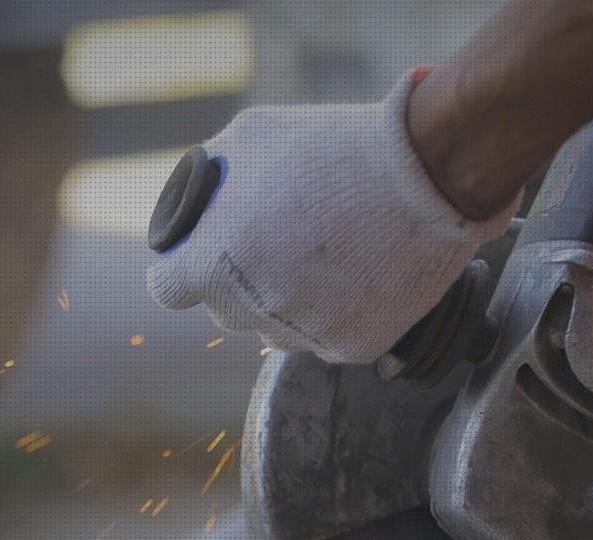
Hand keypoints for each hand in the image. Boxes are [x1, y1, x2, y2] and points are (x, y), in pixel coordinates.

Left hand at [146, 72, 516, 363]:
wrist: (424, 174)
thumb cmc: (332, 150)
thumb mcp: (252, 138)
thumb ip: (212, 176)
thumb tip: (199, 196)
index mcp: (213, 262)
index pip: (168, 289)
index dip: (183, 268)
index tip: (199, 256)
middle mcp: (251, 309)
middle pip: (226, 309)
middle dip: (240, 280)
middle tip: (280, 241)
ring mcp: (302, 334)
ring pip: (276, 329)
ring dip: (288, 300)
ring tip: (328, 252)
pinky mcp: (351, 347)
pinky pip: (328, 336)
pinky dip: (339, 310)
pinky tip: (361, 270)